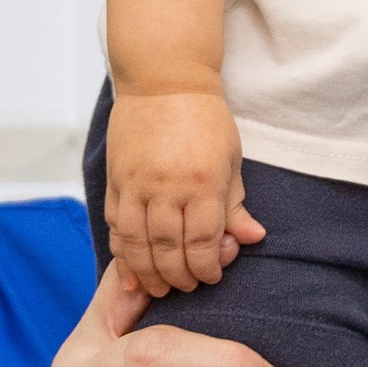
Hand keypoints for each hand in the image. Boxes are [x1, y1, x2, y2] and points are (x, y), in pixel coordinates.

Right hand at [102, 86, 266, 294]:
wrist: (163, 78)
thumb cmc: (205, 119)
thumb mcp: (231, 159)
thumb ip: (235, 204)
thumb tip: (252, 238)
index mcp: (203, 182)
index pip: (202, 241)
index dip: (206, 267)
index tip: (211, 275)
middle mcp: (167, 187)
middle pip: (167, 249)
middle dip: (177, 277)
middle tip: (184, 288)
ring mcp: (136, 184)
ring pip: (135, 243)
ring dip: (146, 272)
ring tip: (156, 288)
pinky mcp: (115, 179)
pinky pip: (115, 224)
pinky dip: (121, 250)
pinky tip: (129, 268)